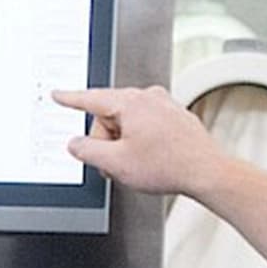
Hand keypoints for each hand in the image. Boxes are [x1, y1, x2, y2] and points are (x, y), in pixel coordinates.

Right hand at [52, 86, 231, 198]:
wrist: (207, 172)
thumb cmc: (170, 165)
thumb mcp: (116, 163)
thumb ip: (87, 151)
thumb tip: (77, 144)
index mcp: (131, 103)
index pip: (91, 99)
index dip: (70, 99)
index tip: (59, 95)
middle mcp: (148, 98)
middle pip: (109, 115)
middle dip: (107, 140)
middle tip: (116, 163)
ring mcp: (164, 105)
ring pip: (128, 121)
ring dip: (125, 142)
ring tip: (139, 163)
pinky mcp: (174, 116)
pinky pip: (146, 124)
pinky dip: (142, 140)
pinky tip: (153, 158)